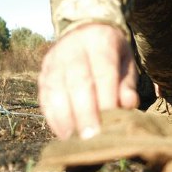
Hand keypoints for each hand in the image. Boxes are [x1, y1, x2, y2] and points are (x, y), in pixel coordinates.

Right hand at [38, 23, 137, 138]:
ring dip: (65, 118)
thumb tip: (128, 104)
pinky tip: (63, 134)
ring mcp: (55, 60)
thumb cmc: (111, 53)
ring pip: (56, 89)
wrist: (85, 31)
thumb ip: (127, 84)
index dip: (106, 99)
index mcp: (100, 42)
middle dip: (84, 112)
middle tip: (91, 137)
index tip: (109, 123)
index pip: (103, 71)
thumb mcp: (126, 62)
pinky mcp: (43, 73)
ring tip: (75, 140)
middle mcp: (74, 48)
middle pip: (77, 81)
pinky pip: (44, 96)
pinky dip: (52, 117)